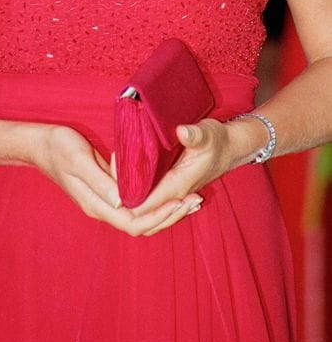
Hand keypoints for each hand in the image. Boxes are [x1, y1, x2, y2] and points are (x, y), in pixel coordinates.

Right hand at [31, 123, 202, 236]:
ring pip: (141, 216)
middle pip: (143, 224)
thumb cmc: (58, 147)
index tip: (180, 201)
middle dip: (170, 215)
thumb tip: (123, 201)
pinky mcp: (107, 190)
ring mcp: (105, 200)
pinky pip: (136, 202)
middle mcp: (103, 207)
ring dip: (166, 210)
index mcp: (97, 204)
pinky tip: (169, 188)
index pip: (135, 223)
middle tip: (196, 201)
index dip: (160, 216)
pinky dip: (155, 199)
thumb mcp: (78, 159)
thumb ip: (100, 180)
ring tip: (190, 199)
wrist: (39, 144)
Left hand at [124, 117, 233, 232]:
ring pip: (141, 204)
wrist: (230, 149)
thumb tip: (182, 132)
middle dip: (120, 192)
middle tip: (111, 162)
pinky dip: (133, 185)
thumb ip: (194, 135)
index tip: (114, 172)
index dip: (125, 195)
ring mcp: (170, 193)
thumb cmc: (217, 141)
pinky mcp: (168, 187)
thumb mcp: (207, 133)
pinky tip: (124, 166)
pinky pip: (146, 196)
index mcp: (177, 186)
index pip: (144, 205)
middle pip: (138, 209)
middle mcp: (171, 195)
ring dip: (125, 189)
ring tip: (115, 160)